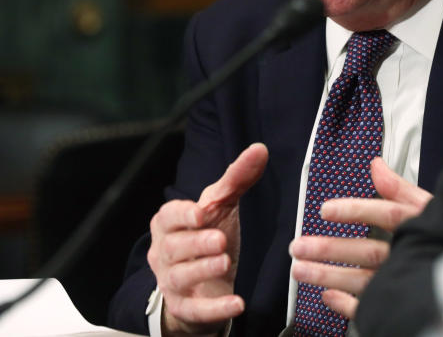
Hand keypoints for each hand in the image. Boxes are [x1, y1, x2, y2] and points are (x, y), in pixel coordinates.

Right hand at [146, 143, 267, 335]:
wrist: (205, 283)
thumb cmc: (209, 237)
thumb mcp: (222, 206)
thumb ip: (237, 178)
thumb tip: (260, 149)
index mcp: (170, 225)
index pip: (167, 216)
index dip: (182, 214)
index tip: (201, 212)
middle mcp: (165, 253)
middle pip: (174, 247)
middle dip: (196, 243)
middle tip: (219, 239)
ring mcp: (172, 283)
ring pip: (179, 277)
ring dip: (202, 270)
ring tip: (225, 262)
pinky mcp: (185, 308)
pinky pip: (195, 311)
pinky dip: (214, 308)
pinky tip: (236, 304)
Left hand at [289, 156, 431, 318]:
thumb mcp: (427, 206)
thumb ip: (399, 187)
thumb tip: (375, 164)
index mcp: (417, 226)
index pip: (384, 215)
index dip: (355, 212)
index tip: (325, 210)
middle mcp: (408, 255)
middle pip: (366, 251)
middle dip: (330, 249)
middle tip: (298, 246)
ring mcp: (402, 281)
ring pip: (362, 281)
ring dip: (328, 275)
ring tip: (299, 270)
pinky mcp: (398, 303)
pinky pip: (370, 308)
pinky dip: (346, 305)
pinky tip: (326, 297)